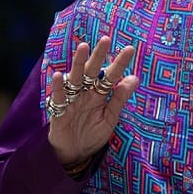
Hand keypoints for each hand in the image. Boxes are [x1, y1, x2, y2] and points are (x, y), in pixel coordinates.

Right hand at [47, 36, 138, 165]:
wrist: (75, 154)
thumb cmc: (92, 134)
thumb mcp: (110, 117)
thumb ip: (120, 99)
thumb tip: (134, 78)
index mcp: (99, 94)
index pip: (111, 75)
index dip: (119, 63)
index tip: (130, 49)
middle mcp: (85, 93)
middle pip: (92, 71)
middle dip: (98, 55)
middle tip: (106, 39)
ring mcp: (71, 100)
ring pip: (75, 78)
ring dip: (78, 63)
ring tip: (83, 47)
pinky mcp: (58, 112)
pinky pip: (58, 98)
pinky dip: (58, 87)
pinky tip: (59, 75)